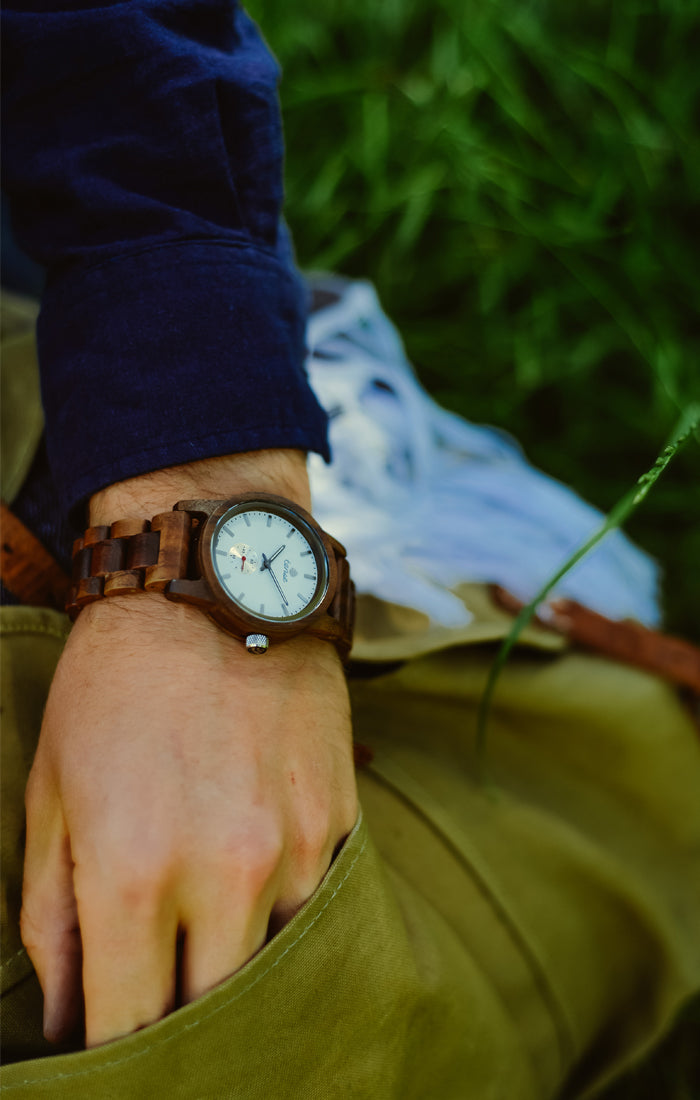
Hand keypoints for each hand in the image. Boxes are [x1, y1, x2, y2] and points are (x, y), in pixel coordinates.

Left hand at [19, 451, 357, 1048]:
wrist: (217, 584)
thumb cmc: (113, 686)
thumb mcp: (51, 793)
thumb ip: (52, 917)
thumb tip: (68, 1014)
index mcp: (133, 871)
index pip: (127, 1026)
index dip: (114, 1057)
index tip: (111, 1055)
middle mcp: (226, 872)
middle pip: (213, 1015)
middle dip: (181, 1031)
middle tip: (163, 1011)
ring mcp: (296, 847)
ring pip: (278, 971)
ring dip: (240, 975)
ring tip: (211, 956)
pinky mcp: (341, 818)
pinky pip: (320, 910)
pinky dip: (287, 924)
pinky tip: (260, 903)